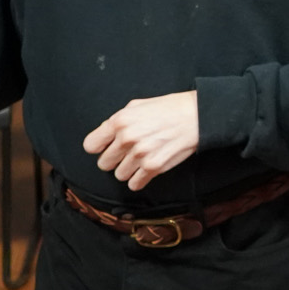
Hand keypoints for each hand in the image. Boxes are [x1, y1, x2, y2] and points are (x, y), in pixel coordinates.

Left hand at [83, 92, 199, 192]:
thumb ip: (117, 120)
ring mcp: (140, 154)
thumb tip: (103, 135)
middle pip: (104, 164)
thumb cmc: (169, 108)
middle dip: (115, 159)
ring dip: (128, 170)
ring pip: (119, 175)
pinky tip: (146, 169)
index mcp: (120, 121)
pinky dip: (139, 180)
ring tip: (141, 160)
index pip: (91, 146)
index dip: (99, 147)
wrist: (197, 116)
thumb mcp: (137, 105)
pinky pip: (134, 184)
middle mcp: (127, 138)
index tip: (107, 147)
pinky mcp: (154, 167)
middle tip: (128, 153)